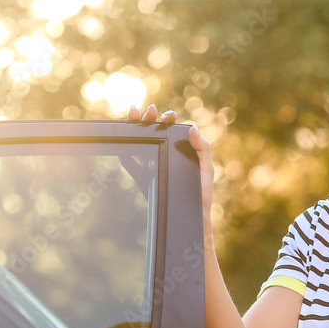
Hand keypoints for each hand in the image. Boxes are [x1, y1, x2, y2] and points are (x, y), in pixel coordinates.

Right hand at [128, 104, 213, 222]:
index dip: (167, 120)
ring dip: (136, 128)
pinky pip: (132, 165)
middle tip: (151, 111)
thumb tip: (193, 128)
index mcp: (180, 151)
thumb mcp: (206, 168)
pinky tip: (122, 145)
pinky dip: (125, 155)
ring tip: (134, 115)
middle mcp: (165, 156)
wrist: (192, 216)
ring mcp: (153, 166)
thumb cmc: (201, 193)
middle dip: (150, 119)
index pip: (171, 130)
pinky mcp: (144, 178)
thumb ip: (202, 149)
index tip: (169, 115)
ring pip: (142, 143)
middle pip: (154, 133)